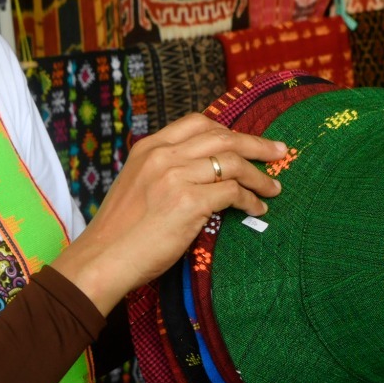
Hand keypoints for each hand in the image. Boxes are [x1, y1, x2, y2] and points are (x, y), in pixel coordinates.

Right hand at [51, 113, 284, 312]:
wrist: (102, 258)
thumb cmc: (119, 232)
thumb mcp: (136, 186)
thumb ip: (163, 171)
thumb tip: (202, 173)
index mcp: (148, 148)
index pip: (196, 123)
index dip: (228, 130)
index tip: (247, 140)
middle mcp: (162, 156)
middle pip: (222, 137)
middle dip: (256, 144)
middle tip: (281, 152)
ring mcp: (175, 177)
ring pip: (232, 163)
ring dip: (259, 176)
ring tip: (273, 188)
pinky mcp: (188, 202)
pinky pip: (232, 192)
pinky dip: (250, 200)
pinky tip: (257, 209)